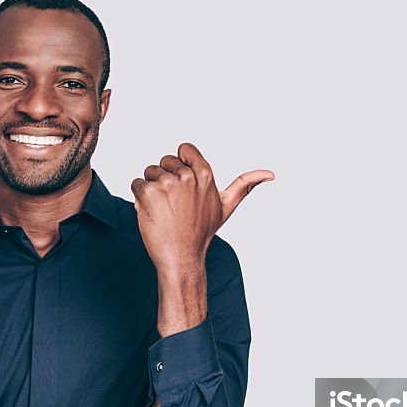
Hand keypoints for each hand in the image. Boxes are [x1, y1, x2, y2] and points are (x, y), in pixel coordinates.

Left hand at [130, 142, 273, 273]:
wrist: (182, 257)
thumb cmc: (202, 232)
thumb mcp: (226, 206)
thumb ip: (245, 185)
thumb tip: (270, 174)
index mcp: (206, 174)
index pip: (183, 149)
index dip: (179, 164)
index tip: (183, 184)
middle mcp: (187, 175)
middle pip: (164, 161)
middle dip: (165, 178)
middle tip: (174, 204)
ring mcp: (167, 183)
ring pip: (149, 172)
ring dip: (151, 189)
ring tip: (164, 210)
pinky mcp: (148, 192)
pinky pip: (136, 184)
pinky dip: (139, 198)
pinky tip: (151, 213)